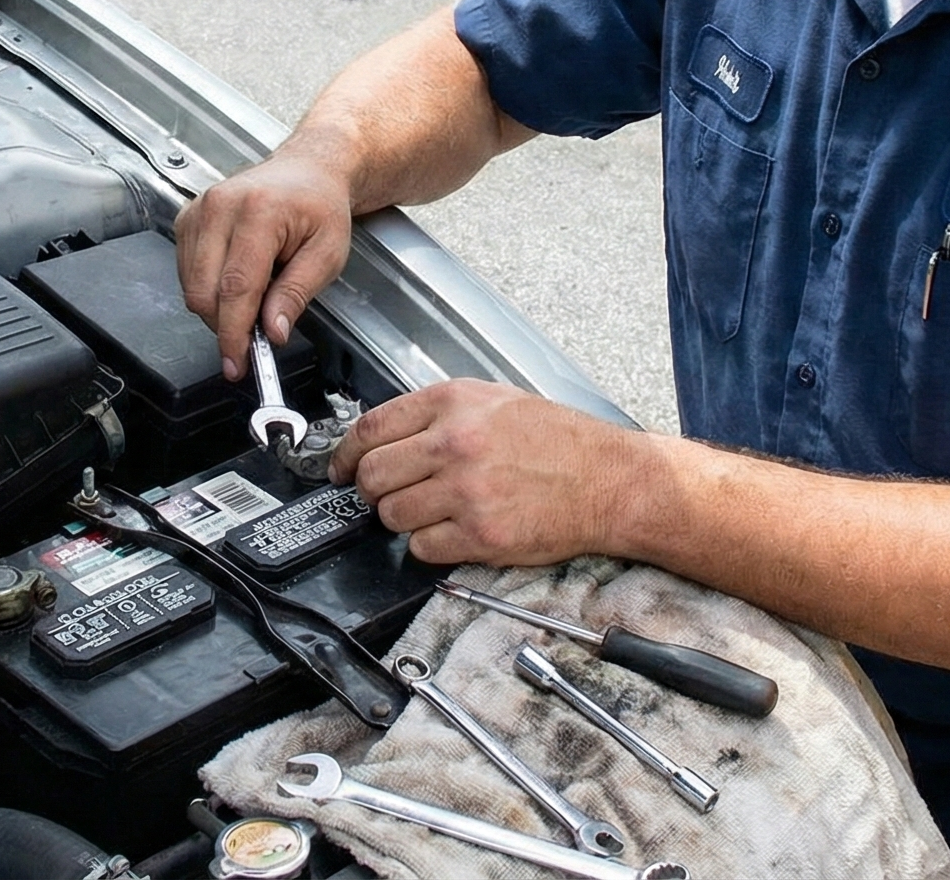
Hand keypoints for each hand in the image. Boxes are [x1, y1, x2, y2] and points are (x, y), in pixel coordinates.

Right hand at [175, 144, 356, 380]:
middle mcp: (220, 206)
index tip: (237, 361)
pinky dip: (207, 288)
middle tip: (253, 338)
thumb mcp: (327, 253)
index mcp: (259, 212)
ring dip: (217, 307)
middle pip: (203, 291)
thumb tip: (272, 331)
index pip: (236, 288)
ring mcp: (198, 210)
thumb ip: (296, 293)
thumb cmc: (320, 204)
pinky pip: (185, 271)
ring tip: (255, 293)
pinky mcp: (187, 217)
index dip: (234, 333)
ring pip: (190, 285)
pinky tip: (235, 278)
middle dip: (224, 326)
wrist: (307, 169)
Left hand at [331, 380, 648, 566]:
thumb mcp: (495, 400)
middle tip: (383, 495)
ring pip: (392, 515)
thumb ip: (439, 413)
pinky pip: (422, 548)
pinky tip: (453, 532)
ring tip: (430, 512)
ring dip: (401, 520)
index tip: (340, 468)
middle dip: (370, 491)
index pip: (370, 428)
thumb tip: (385, 437)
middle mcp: (455, 443)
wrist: (609, 480)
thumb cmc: (560, 441)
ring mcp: (466, 491)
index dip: (344, 453)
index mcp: (454, 403)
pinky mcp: (480, 535)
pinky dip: (430, 546)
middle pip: (372, 475)